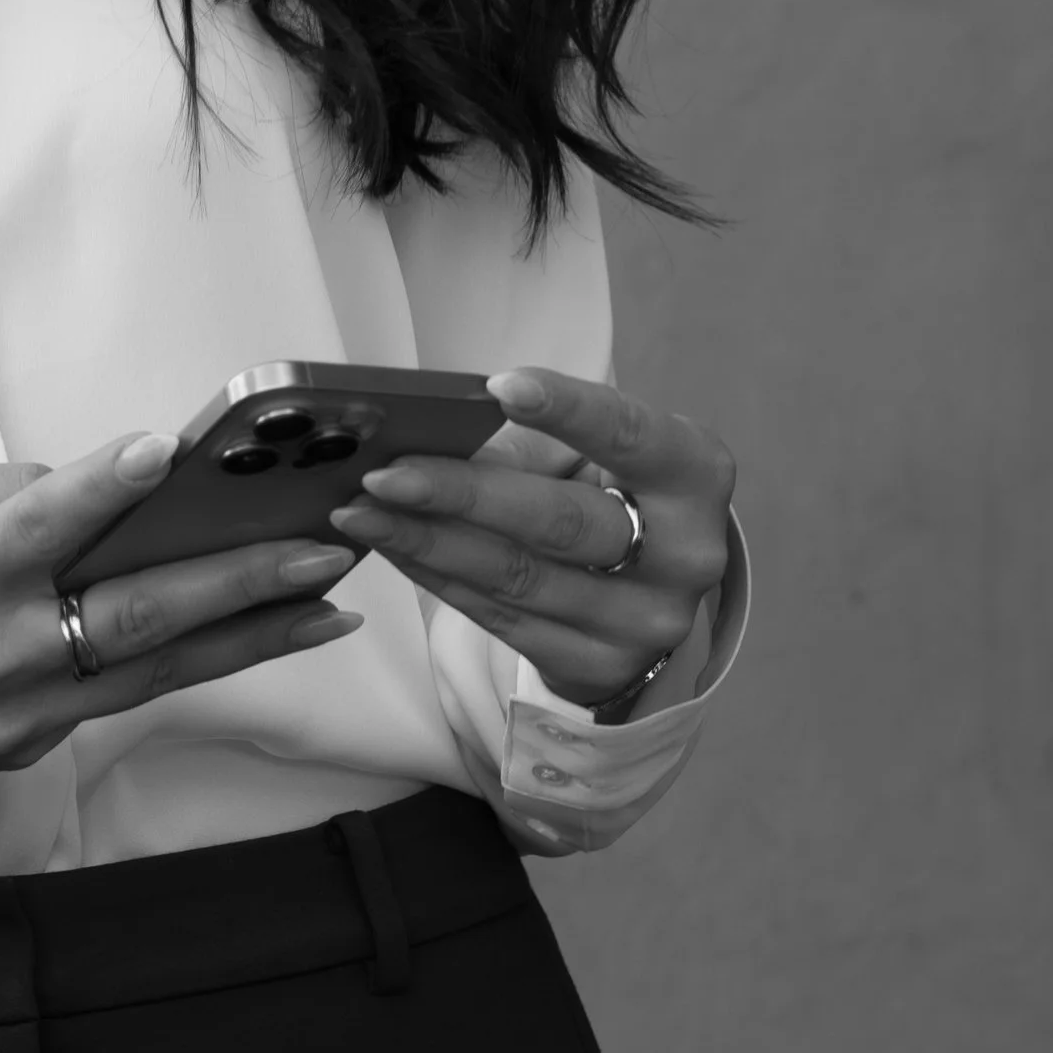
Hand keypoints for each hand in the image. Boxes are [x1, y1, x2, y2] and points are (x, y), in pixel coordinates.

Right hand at [0, 432, 363, 783]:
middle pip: (133, 617)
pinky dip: (182, 662)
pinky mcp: (21, 749)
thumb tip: (102, 491)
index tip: (168, 450)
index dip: (103, 486)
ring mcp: (12, 717)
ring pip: (150, 672)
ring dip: (247, 636)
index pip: (40, 524)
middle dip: (239, 582)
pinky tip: (244, 635)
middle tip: (322, 551)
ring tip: (328, 606)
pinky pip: (111, 695)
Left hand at [327, 366, 734, 721]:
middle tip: (383, 473)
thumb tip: (428, 439)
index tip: (501, 387)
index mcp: (694, 475)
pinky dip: (433, 575)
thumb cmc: (612, 489)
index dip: (569, 411)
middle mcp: (684, 556)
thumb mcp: (595, 453)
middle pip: (560, 522)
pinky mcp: (594, 665)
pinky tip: (388, 546)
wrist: (649, 590)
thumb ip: (529, 442)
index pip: (632, 436)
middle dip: (461, 495)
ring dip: (425, 541)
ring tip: (358, 511)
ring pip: (516, 578)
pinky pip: (497, 617)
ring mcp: (640, 623)